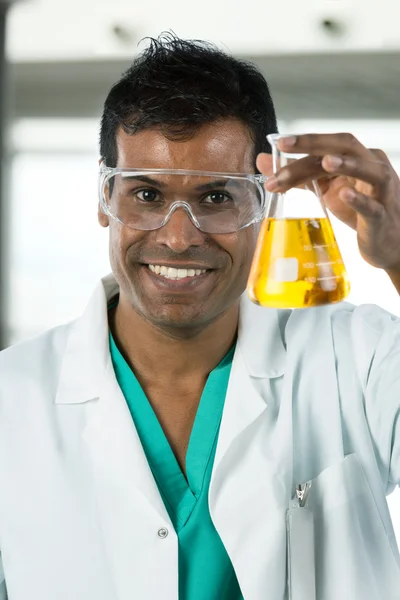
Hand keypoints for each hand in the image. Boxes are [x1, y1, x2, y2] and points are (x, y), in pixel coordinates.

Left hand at [256, 133, 399, 270]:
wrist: (387, 243)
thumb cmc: (359, 211)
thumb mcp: (328, 189)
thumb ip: (299, 175)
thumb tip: (264, 160)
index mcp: (357, 158)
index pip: (327, 147)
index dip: (302, 146)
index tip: (278, 144)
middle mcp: (372, 166)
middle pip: (345, 146)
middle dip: (315, 144)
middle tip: (286, 144)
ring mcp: (381, 190)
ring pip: (367, 169)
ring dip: (346, 164)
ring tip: (324, 161)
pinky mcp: (382, 216)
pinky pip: (372, 205)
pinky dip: (359, 199)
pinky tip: (345, 193)